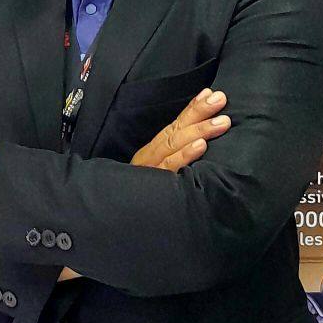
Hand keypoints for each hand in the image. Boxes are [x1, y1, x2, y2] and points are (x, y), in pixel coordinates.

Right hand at [57, 89, 229, 282]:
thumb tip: (199, 149)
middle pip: (174, 132)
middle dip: (198, 114)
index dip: (190, 111)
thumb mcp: (150, 180)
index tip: (209, 93)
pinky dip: (185, 156)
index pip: (172, 128)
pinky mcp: (150, 189)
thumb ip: (169, 164)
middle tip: (221, 99)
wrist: (101, 230)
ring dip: (199, 131)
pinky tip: (202, 147)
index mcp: (149, 155)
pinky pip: (169, 170)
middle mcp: (147, 160)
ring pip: (174, 146)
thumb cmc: (134, 203)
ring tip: (220, 120)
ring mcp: (149, 174)